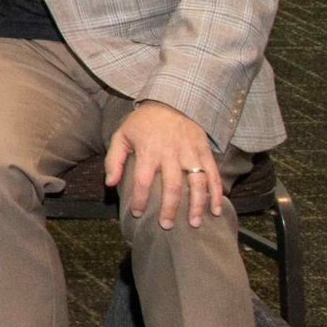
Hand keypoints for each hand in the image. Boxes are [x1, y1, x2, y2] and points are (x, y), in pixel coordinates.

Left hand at [107, 101, 226, 229]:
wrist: (172, 101)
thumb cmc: (143, 123)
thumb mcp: (121, 135)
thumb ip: (114, 160)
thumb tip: (109, 184)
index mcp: (149, 150)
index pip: (143, 180)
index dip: (140, 199)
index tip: (137, 213)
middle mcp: (171, 153)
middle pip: (172, 186)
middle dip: (169, 208)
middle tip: (166, 226)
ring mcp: (191, 153)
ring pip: (197, 183)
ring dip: (196, 205)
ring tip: (193, 223)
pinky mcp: (205, 152)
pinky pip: (213, 175)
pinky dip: (216, 193)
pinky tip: (215, 209)